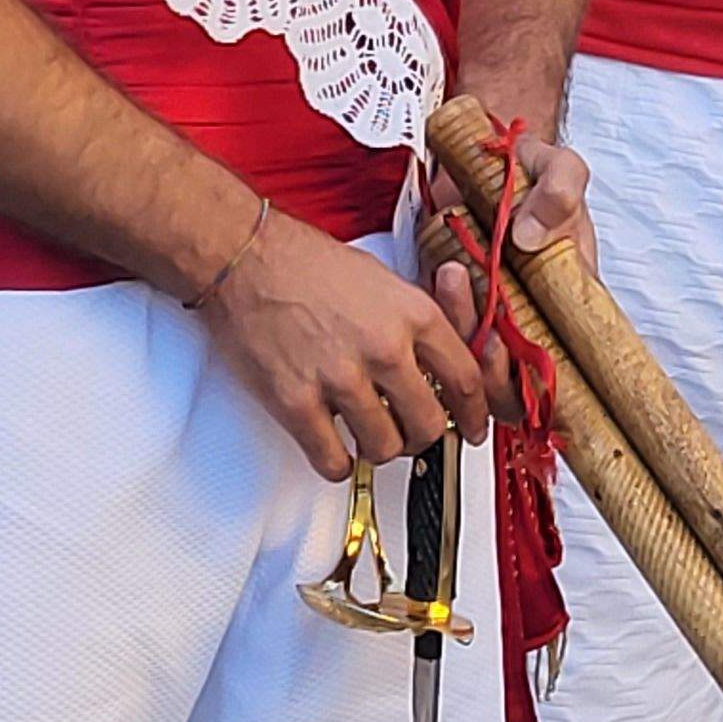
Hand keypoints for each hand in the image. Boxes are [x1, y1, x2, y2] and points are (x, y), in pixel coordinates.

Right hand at [196, 206, 495, 478]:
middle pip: (430, 424)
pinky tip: (334, 449)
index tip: (472, 428)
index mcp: (413, 314)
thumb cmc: (307, 263)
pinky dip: (337, 464)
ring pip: (385, 447)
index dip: (476, 414)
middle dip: (423, 436)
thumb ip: (416, 324)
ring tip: (366, 434)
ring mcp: (340, 378)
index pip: (467, 379)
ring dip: (378, 449)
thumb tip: (439, 365)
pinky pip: (333, 461)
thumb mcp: (384, 280)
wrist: (246, 257)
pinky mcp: (297, 403)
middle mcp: (384, 348)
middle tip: (411, 434)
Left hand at [417, 127, 592, 416]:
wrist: (489, 156)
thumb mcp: (560, 168)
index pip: (559, 368)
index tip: (512, 340)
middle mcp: (528, 320)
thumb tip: (532, 236)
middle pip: (511, 385)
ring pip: (473, 367)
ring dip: (462, 334)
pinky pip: (443, 337)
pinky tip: (441, 272)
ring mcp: (489, 315)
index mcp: (566, 303)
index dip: (534, 377)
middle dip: (491, 369)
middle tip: (485, 318)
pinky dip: (440, 317)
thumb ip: (560, 190)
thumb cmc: (533, 169)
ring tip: (455, 274)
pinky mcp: (451, 306)